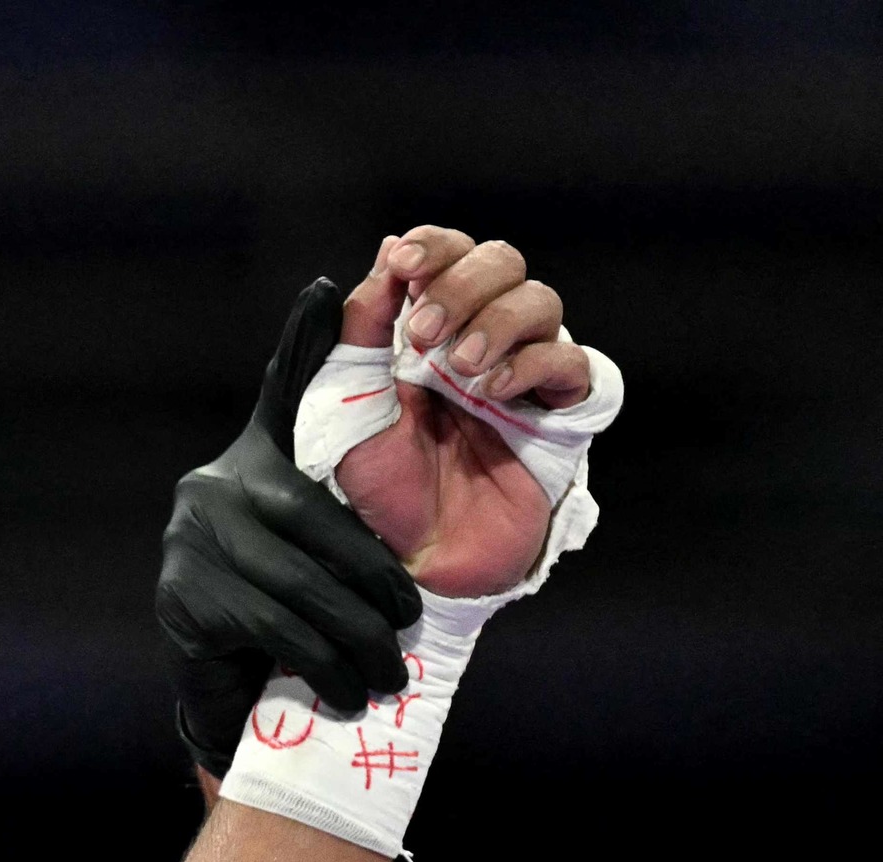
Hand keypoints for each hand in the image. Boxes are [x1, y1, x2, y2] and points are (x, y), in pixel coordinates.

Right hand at [156, 279, 419, 770]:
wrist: (229, 692)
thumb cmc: (291, 604)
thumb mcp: (327, 539)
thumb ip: (353, 473)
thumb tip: (386, 369)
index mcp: (250, 462)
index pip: (285, 395)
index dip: (306, 341)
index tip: (330, 284)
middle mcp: (210, 489)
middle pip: (313, 523)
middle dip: (372, 579)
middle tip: (411, 622)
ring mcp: (187, 544)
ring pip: (296, 584)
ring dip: (355, 635)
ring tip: (389, 673)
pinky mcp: (179, 601)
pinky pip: (270, 626)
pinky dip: (322, 662)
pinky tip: (352, 691)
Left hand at [334, 229, 597, 596]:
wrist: (409, 559)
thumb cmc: (372, 488)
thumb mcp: (344, 406)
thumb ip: (359, 331)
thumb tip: (386, 256)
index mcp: (425, 330)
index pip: (447, 257)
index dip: (434, 246)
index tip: (404, 263)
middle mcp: (478, 340)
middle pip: (503, 262)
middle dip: (465, 283)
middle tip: (427, 333)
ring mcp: (521, 374)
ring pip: (541, 301)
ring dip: (498, 322)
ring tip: (460, 370)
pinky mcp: (559, 415)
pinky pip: (572, 362)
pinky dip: (535, 362)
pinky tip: (493, 392)